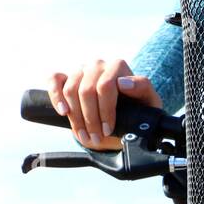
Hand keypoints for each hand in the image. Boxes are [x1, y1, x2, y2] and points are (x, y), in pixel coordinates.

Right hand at [46, 59, 162, 150]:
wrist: (124, 116)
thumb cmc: (138, 108)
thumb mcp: (149, 102)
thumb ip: (143, 88)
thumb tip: (122, 83)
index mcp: (118, 67)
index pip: (105, 86)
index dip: (105, 111)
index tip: (108, 130)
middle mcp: (98, 65)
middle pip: (87, 91)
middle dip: (91, 119)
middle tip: (96, 138)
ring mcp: (81, 70)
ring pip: (71, 90)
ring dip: (76, 117)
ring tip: (84, 135)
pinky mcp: (66, 77)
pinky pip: (54, 80)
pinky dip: (56, 96)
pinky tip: (63, 111)